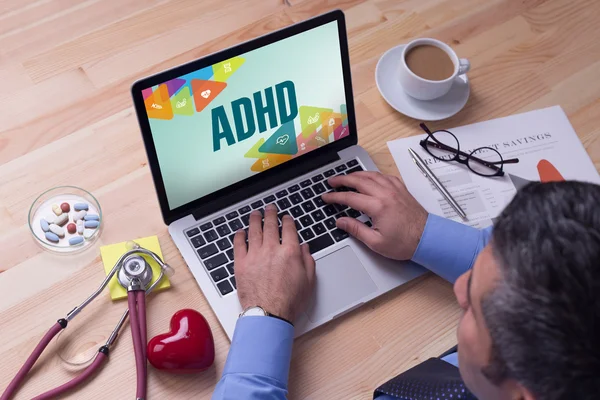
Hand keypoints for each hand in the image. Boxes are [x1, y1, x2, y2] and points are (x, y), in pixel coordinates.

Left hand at [233, 204, 315, 322]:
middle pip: (270, 225)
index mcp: (289, 252)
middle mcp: (271, 250)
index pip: (288, 229)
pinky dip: (239, 236)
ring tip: (255, 214)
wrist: (269, 314)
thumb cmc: (288, 302)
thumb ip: (308, 261)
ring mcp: (255, 255)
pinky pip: (239, 244)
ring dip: (255, 219)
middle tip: (270, 208)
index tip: (286, 218)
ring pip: (254, 230)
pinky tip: (240, 232)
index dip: (287, 221)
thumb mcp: (308, 281)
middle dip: (271, 214)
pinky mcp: (241, 264)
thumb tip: (304, 249)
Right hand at [322, 171, 427, 259]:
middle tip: (331, 181)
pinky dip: (373, 174)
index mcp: (377, 206)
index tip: (326, 197)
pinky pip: (384, 176)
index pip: (350, 197)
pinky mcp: (401, 189)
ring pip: (371, 175)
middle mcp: (385, 193)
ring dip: (356, 174)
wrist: (427, 238)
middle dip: (342, 180)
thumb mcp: (375, 242)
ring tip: (346, 177)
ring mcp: (394, 189)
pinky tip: (369, 177)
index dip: (335, 197)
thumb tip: (340, 221)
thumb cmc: (404, 243)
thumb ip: (356, 229)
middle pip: (358, 180)